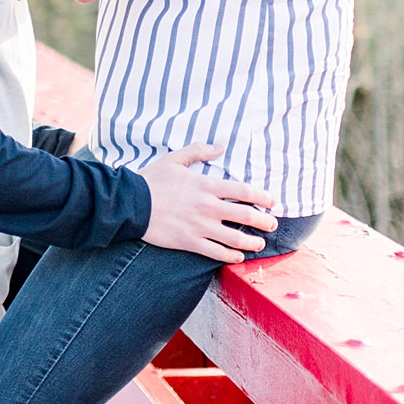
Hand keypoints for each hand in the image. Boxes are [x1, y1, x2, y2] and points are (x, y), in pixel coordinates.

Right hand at [137, 143, 277, 262]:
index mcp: (206, 185)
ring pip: (235, 238)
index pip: (244, 190)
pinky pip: (217, 253)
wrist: (130, 203)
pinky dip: (231, 256)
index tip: (273, 201)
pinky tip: (237, 256)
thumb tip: (219, 147)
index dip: (263, 197)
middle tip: (273, 224)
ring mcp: (200, 226)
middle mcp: (208, 207)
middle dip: (265, 221)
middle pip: (246, 216)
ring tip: (259, 243)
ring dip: (252, 242)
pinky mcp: (189, 242)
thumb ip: (198, 151)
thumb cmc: (152, 180)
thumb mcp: (174, 159)